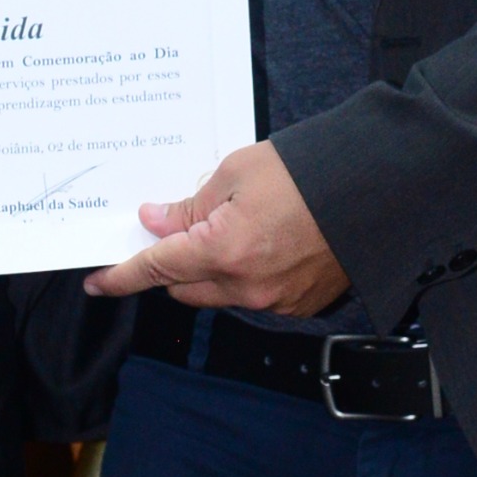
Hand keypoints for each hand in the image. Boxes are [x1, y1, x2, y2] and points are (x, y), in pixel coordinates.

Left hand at [85, 139, 350, 313]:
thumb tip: (156, 223)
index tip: (97, 282)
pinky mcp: (298, 305)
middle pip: (181, 288)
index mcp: (223, 251)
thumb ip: (189, 206)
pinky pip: (251, 298)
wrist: (378, 188)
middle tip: (174, 232)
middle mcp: (245, 287)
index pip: (155, 269)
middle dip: (169, 266)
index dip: (120, 276)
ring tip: (227, 231)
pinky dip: (242, 277)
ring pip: (215, 295)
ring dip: (206, 273)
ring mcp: (273, 301)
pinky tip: (260, 245)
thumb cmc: (309, 171)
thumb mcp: (235, 173)